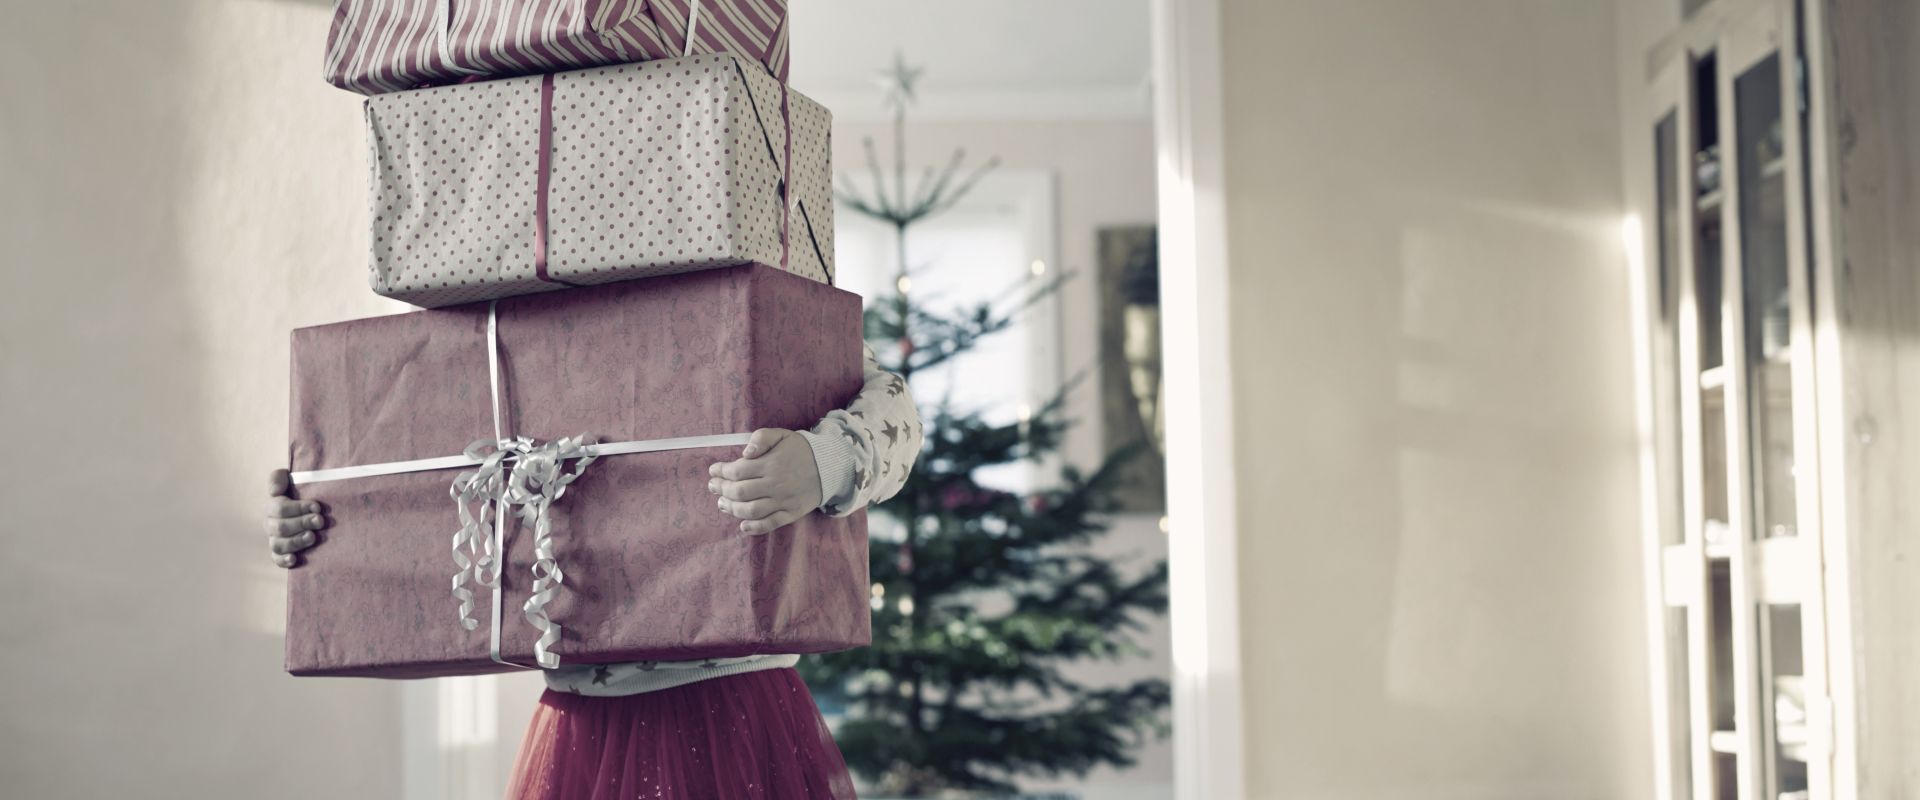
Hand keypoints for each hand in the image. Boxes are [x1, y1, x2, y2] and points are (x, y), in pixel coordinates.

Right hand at [265, 468, 327, 567]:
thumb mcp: (293, 480)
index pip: (279, 508)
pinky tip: (294, 559)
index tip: (317, 507)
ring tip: (312, 537)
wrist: (313, 510)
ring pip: (278, 544)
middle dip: (301, 523)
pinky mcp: (281, 553)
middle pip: (280, 527)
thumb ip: (279, 478)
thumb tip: (276, 487)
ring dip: (295, 541)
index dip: (298, 508)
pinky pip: (276, 559)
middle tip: (320, 521)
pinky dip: (284, 560)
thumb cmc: (304, 492)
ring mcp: (275, 539)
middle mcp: (270, 523)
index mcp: (272, 506)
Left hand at [707, 428, 821, 534]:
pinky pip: (770, 524)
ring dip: (732, 508)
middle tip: (713, 487)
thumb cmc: (802, 449)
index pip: (738, 470)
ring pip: (751, 510)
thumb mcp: (782, 435)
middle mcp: (775, 484)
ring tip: (722, 503)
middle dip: (721, 490)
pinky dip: (754, 527)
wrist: (831, 466)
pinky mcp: (791, 513)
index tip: (713, 470)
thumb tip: (744, 453)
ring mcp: (783, 501)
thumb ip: (761, 438)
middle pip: (740, 492)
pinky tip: (742, 526)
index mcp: (771, 464)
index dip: (721, 471)